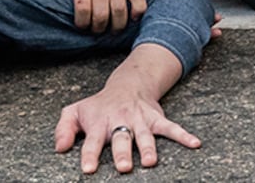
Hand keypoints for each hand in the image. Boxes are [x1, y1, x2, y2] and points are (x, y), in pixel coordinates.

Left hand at [54, 62, 200, 173]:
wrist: (127, 84)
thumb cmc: (98, 105)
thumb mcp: (75, 111)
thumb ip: (64, 129)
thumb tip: (59, 148)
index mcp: (99, 123)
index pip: (93, 141)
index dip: (90, 154)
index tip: (89, 169)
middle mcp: (119, 121)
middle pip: (122, 138)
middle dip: (123, 153)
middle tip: (123, 167)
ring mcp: (139, 120)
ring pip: (144, 135)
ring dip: (147, 148)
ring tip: (149, 161)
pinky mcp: (156, 119)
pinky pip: (171, 127)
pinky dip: (183, 135)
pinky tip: (195, 143)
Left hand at [65, 0, 146, 33]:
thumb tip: (70, 6)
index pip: (82, 8)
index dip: (81, 23)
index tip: (81, 26)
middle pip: (102, 14)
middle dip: (99, 28)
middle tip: (97, 30)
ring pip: (120, 10)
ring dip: (117, 25)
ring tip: (113, 29)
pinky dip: (137, 12)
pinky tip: (133, 17)